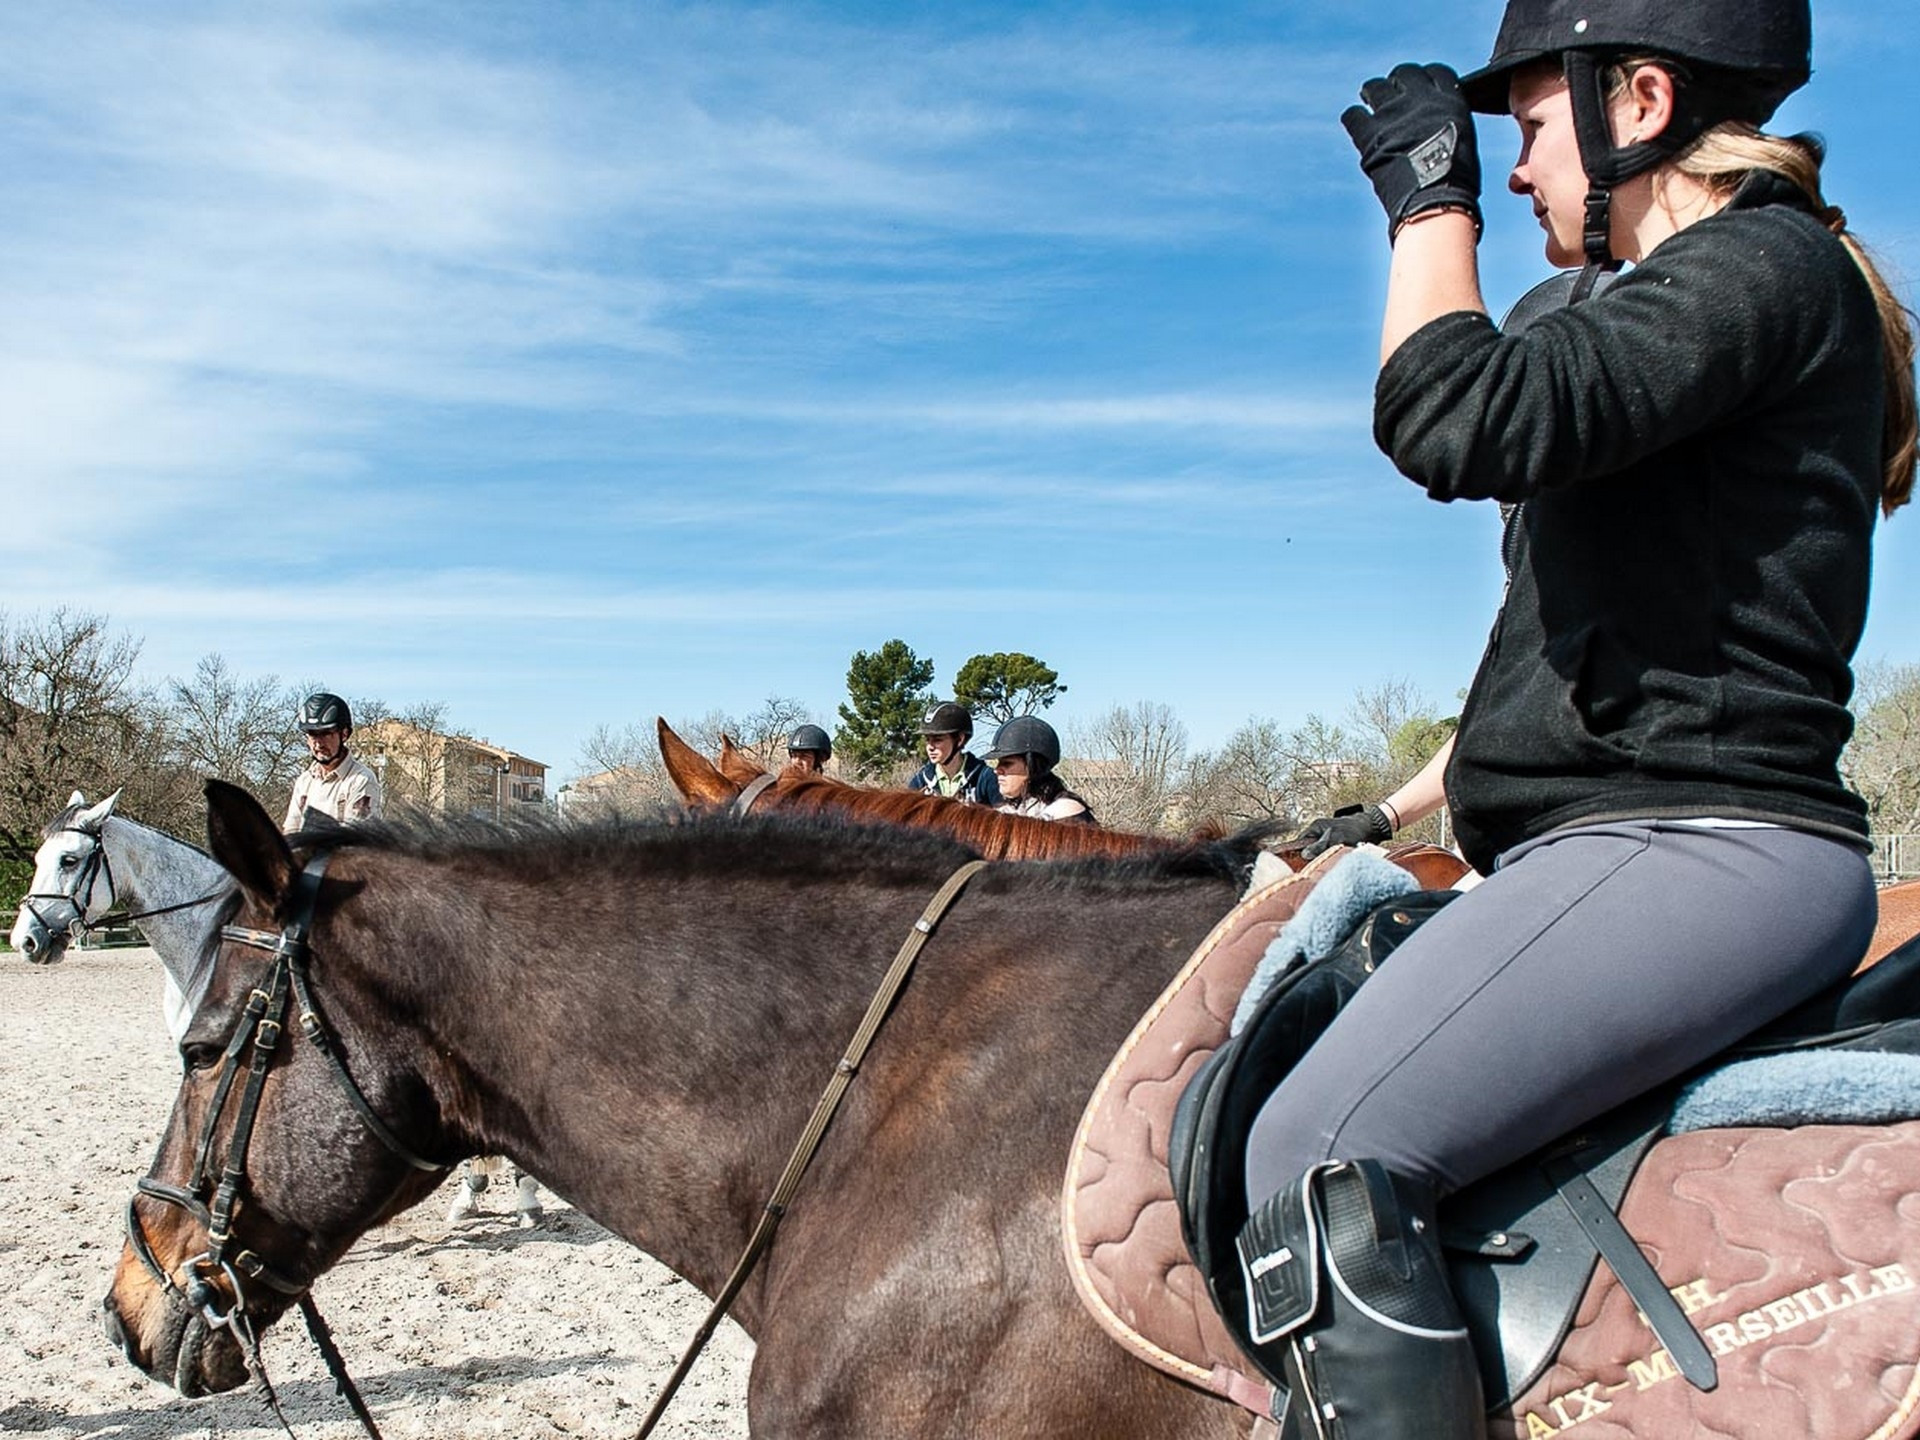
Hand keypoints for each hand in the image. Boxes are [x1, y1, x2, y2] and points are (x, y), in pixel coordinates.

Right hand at [1294, 803, 1393, 859]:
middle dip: (1312, 860)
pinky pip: (1329, 857)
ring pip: (1319, 856)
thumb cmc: (1355, 829)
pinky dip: (1332, 862)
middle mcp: (1319, 834)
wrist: (1373, 829)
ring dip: (1324, 862)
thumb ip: (1320, 846)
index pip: (1300, 842)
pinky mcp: (1335, 848)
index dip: (1298, 854)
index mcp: (1315, 828)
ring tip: (1328, 865)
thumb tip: (1305, 855)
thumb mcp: (1336, 838)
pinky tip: (1335, 865)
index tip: (1297, 865)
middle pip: (1309, 851)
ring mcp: (1326, 841)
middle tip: (1316, 867)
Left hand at [1341, 63, 1481, 242]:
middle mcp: (1420, 100)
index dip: (1426, 78)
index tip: (1421, 86)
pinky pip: (1353, 115)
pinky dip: (1354, 117)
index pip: (1436, 72)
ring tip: (1371, 101)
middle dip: (1398, 82)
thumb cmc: (1456, 181)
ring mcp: (1393, 115)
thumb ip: (1450, 123)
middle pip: (1404, 73)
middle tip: (1393, 95)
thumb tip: (1440, 127)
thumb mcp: (1465, 140)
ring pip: (1375, 87)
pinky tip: (1357, 123)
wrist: (1435, 200)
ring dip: (1374, 93)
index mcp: (1450, 100)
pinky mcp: (1370, 134)